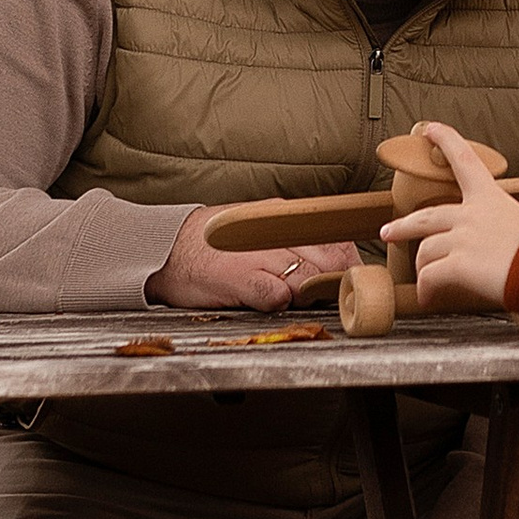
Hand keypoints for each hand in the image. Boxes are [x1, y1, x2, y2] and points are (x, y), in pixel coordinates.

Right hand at [147, 206, 356, 315]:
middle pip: (330, 261)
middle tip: (329, 296)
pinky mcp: (240, 278)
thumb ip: (295, 240)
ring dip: (307, 294)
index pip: (336, 239)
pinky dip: (279, 302)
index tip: (352, 279)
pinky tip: (267, 300)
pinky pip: (277, 296)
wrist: (166, 247)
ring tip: (293, 297)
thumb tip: (335, 261)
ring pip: (308, 279)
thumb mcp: (260, 228)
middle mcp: (276, 230)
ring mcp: (259, 254)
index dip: (349, 264)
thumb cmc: (216, 243)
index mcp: (283, 215)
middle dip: (335, 282)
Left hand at [383, 121, 518, 313]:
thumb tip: (498, 246)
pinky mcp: (458, 264)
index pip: (464, 160)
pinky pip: (429, 277)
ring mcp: (462, 238)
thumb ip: (501, 229)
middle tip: (389, 231)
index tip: (431, 129)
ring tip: (425, 284)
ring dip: (421, 269)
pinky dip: (425, 290)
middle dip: (403, 226)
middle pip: (425, 216)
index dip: (446, 141)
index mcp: (490, 198)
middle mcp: (471, 214)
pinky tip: (428, 298)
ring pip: (424, 250)